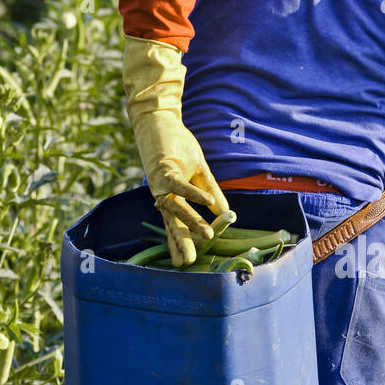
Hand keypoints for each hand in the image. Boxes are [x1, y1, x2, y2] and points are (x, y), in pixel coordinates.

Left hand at [122, 36, 228, 264]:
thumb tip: (225, 212)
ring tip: (209, 235)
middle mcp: (163, 194)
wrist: (159, 120)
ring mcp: (162, 183)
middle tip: (188, 264)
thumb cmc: (177, 146)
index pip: (175, 224)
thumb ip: (211, 191)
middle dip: (180, 243)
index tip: (185, 263)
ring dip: (193, 221)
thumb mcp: (198, 171)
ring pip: (177, 207)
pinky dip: (195, 193)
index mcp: (170, 197)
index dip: (180, 243)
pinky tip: (209, 203)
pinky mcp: (165, 168)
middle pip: (172, 222)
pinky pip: (181, 184)